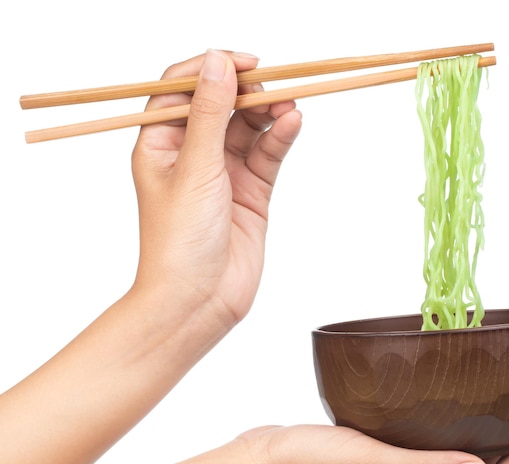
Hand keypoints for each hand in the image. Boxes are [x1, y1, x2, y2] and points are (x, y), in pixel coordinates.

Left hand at [131, 49, 301, 328]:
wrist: (198, 301)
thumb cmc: (179, 243)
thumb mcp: (194, 169)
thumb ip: (211, 114)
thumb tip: (219, 63)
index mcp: (160, 144)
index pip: (182, 89)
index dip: (211, 69)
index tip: (241, 62)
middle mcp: (191, 155)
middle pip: (221, 104)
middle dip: (246, 90)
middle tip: (271, 83)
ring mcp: (223, 174)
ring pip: (248, 128)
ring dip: (268, 112)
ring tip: (288, 104)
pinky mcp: (250, 194)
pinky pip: (266, 155)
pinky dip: (279, 138)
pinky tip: (292, 123)